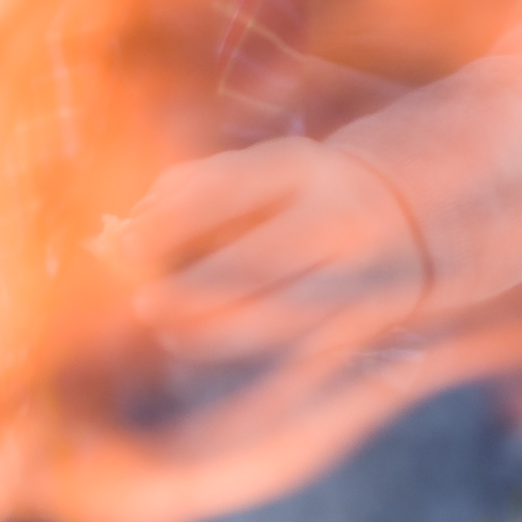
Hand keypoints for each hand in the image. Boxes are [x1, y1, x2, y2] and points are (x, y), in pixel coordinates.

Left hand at [112, 136, 428, 369]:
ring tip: (170, 332)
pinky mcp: (366, 319)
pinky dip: (241, 355)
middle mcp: (337, 214)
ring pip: (280, 315)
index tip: (129, 246)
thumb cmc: (289, 193)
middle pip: (257, 261)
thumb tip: (126, 235)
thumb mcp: (249, 172)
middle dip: (193, 290)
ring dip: (213, 331)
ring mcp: (360, 270)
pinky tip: (200, 348)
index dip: (174, 222)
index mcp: (299, 166)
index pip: (230, 191)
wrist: (395, 215)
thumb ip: (185, 192)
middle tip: (145, 303)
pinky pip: (299, 350)